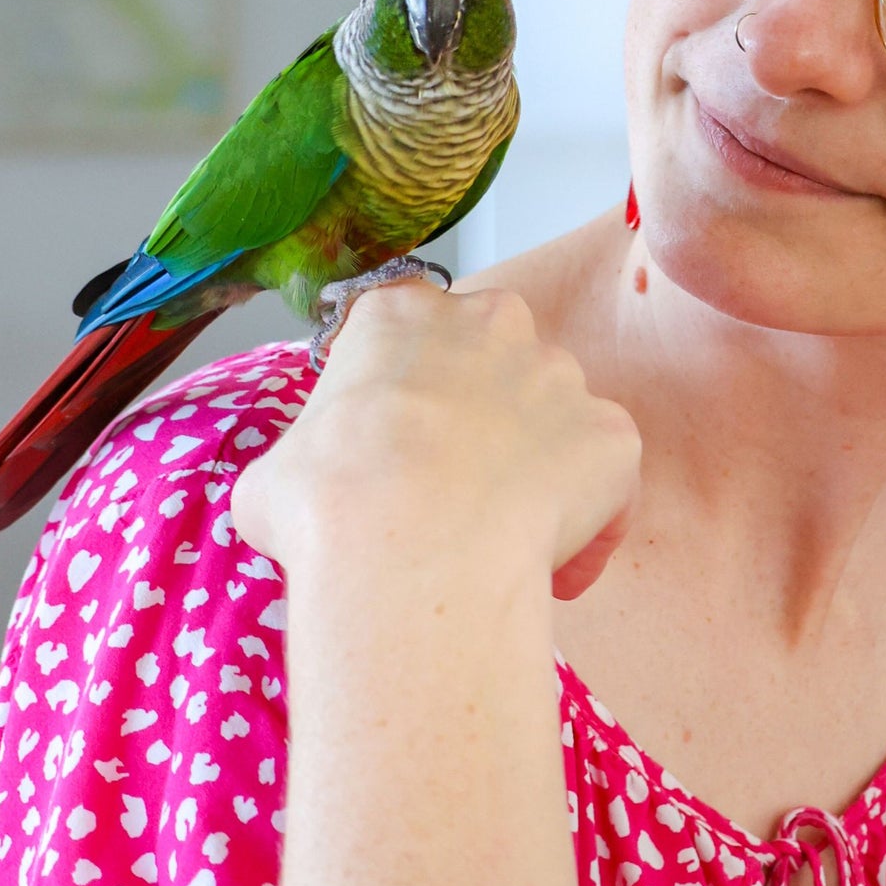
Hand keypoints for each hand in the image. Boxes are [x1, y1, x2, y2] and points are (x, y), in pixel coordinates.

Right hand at [230, 280, 640, 599]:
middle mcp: (492, 322)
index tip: (400, 438)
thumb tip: (295, 494)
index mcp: (402, 312)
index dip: (409, 387)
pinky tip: (550, 574)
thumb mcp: (273, 473)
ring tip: (501, 540)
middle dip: (484, 417)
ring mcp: (561, 374)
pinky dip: (589, 523)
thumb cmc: (328, 505)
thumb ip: (303, 459)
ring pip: (554, 419)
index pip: (411, 327)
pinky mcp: (612, 433)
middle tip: (454, 489)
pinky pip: (607, 479)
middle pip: (495, 360)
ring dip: (536, 468)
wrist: (411, 548)